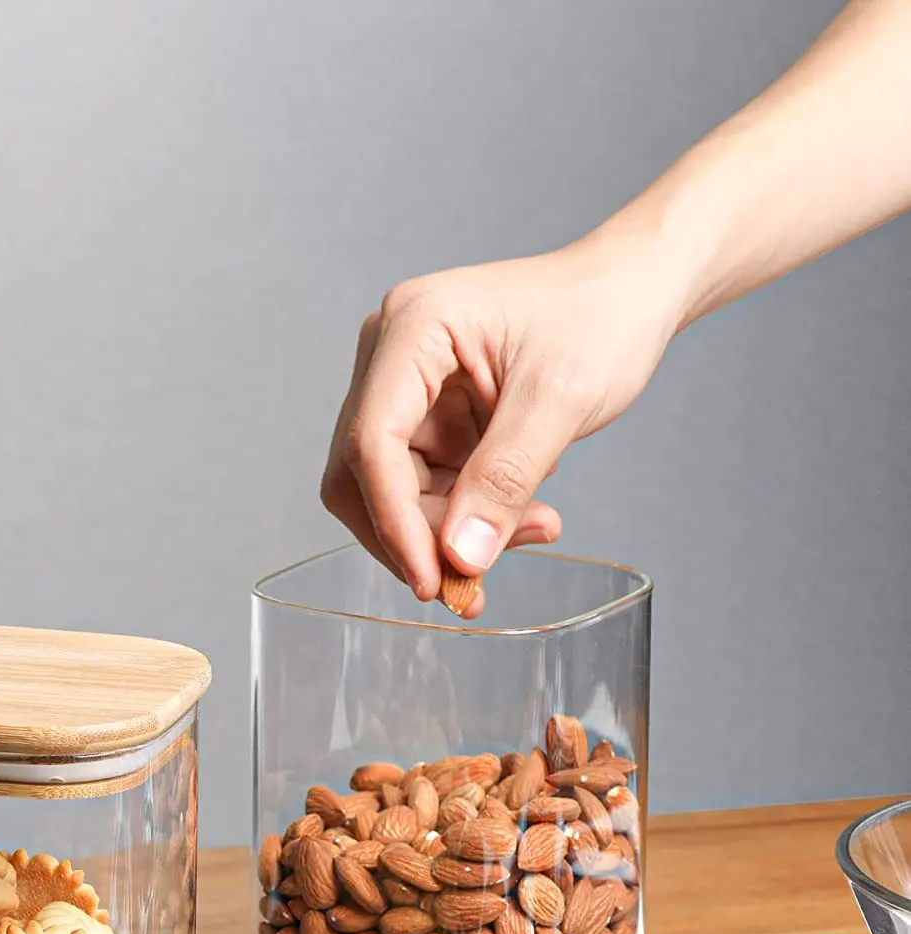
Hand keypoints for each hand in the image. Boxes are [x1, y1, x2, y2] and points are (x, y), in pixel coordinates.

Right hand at [320, 241, 681, 614]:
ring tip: (530, 531)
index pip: (373, 441)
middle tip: (473, 580)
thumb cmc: (601, 316)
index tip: (433, 580)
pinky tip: (520, 516)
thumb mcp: (560, 399)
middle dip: (415, 534)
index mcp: (413, 327)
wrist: (630, 294)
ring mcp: (405, 390)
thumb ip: (505, 480)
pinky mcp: (426, 420)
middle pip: (363, 474)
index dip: (394, 520)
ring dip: (446, 532)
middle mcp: (390, 356)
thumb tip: (461, 557)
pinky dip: (463, 519)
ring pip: (390, 492)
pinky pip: (424, 489)